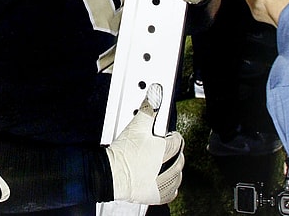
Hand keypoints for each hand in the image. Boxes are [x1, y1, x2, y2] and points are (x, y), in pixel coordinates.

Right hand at [105, 84, 184, 204]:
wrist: (109, 174)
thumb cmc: (122, 152)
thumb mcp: (136, 125)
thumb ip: (149, 108)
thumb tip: (156, 93)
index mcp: (165, 150)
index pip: (178, 140)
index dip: (171, 136)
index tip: (166, 136)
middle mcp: (167, 167)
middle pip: (179, 158)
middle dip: (174, 152)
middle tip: (164, 149)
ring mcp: (162, 183)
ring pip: (177, 175)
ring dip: (174, 169)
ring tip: (165, 163)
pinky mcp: (155, 195)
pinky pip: (171, 192)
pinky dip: (170, 186)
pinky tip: (164, 180)